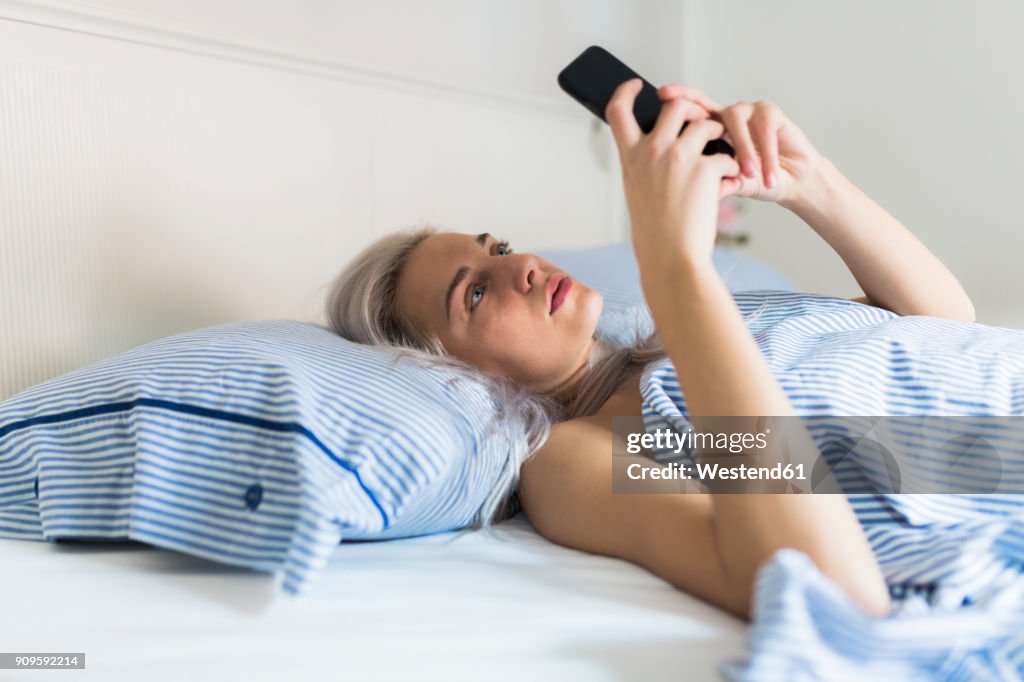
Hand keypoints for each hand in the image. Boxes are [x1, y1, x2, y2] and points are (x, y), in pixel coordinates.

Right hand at [606, 78, 740, 268]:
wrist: (671, 258)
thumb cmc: (655, 232)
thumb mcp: (638, 193)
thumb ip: (643, 165)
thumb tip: (654, 145)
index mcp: (630, 157)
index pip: (618, 111)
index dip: (626, 92)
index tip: (638, 86)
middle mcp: (651, 151)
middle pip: (675, 106)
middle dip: (694, 109)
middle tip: (704, 123)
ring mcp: (677, 157)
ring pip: (706, 123)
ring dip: (720, 135)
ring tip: (726, 154)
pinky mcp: (704, 169)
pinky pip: (727, 155)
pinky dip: (734, 168)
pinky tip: (732, 183)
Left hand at [658, 84, 821, 204]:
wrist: (792, 183)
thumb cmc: (759, 181)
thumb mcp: (734, 184)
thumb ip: (718, 182)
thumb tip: (698, 191)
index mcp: (713, 129)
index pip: (692, 109)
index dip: (678, 98)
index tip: (661, 93)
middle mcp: (728, 116)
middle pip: (708, 107)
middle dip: (698, 115)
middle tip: (690, 131)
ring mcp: (749, 111)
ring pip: (735, 121)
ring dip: (743, 150)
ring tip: (750, 175)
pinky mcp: (771, 112)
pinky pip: (764, 128)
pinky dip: (767, 154)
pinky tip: (768, 175)